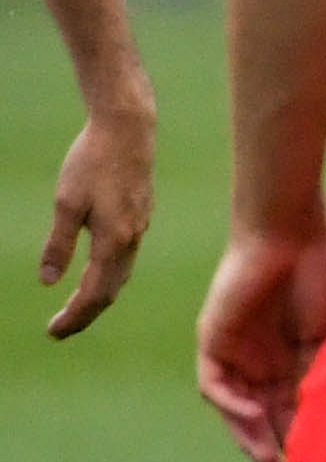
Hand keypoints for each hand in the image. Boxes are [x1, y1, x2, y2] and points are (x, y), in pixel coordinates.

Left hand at [41, 100, 150, 337]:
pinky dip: (109, 274)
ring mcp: (141, 227)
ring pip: (121, 274)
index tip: (53, 332)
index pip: (94, 293)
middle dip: (85, 313)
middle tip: (59, 328)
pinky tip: (96, 271)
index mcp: (114, 241)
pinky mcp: (141, 216)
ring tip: (76, 305)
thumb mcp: (66, 204)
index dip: (75, 316)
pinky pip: (127, 257)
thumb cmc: (92, 162)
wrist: (128, 130)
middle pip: (110, 290)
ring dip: (98, 294)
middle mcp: (133, 240)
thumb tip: (48, 282)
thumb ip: (58, 245)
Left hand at [194, 227, 325, 461]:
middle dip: (269, 450)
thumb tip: (323, 421)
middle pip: (258, 418)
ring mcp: (233, 353)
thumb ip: (319, 376)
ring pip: (234, 408)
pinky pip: (214, 384)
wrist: (290, 238)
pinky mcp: (212, 340)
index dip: (297, 440)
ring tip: (268, 460)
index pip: (288, 412)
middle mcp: (256, 363)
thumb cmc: (317, 281)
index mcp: (287, 363)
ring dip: (249, 436)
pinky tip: (254, 413)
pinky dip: (232, 403)